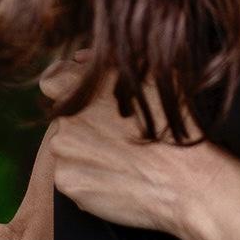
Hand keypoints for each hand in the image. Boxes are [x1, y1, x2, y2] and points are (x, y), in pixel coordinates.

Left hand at [43, 64, 233, 239]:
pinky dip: (87, 178)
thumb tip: (78, 58)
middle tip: (118, 137)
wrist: (187, 182)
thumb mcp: (152, 78)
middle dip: (84, 125)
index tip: (80, 100)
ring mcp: (63, 151)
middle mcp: (67, 117)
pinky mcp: (66, 181)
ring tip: (122, 159)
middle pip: (63, 119)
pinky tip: (116, 179)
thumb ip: (107, 62)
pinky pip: (70, 176)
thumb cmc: (177, 126)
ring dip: (85, 152)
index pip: (52, 81)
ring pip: (66, 149)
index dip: (65, 89)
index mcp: (83, 88)